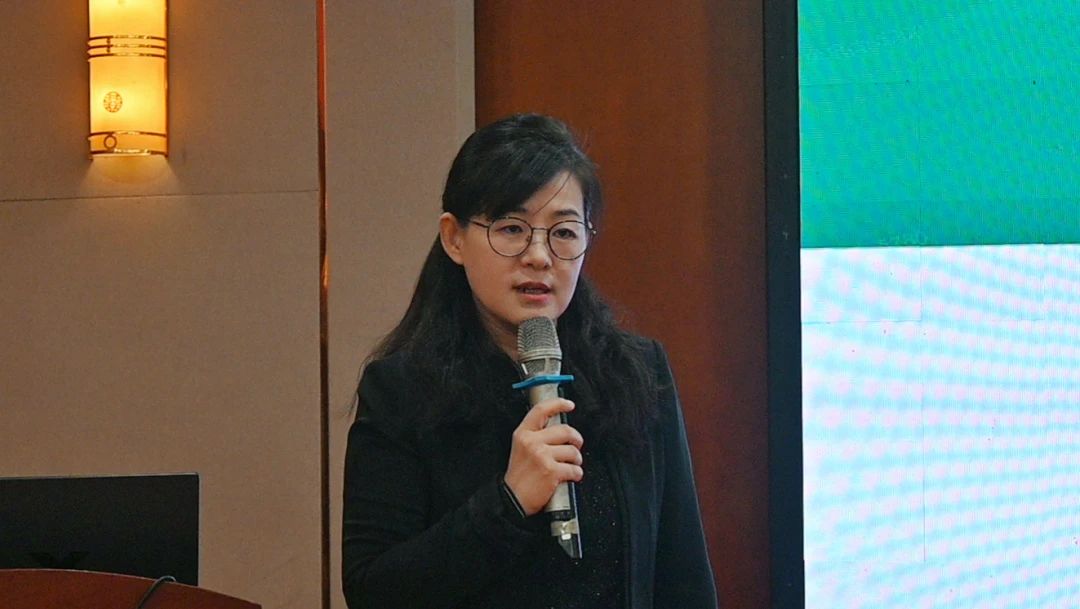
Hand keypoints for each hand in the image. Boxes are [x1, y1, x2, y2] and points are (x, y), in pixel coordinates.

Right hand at [503, 398, 583, 515]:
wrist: (512, 500)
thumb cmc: (518, 477)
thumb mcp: (520, 449)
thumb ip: (536, 436)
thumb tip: (559, 430)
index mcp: (523, 434)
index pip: (541, 410)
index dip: (558, 404)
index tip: (569, 404)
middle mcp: (532, 442)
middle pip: (565, 430)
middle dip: (576, 439)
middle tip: (576, 445)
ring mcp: (542, 456)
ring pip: (572, 451)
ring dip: (577, 460)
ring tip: (572, 465)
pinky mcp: (552, 471)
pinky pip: (574, 469)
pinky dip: (576, 474)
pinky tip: (571, 476)